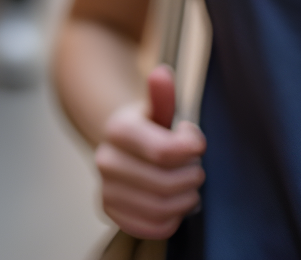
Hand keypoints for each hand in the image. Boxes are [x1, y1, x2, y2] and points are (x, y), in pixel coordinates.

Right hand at [94, 65, 204, 238]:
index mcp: (117, 129)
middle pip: (167, 183)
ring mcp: (105, 187)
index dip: (192, 150)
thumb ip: (162, 96)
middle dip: (192, 176)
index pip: (165, 151)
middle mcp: (105, 159)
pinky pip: (153, 227)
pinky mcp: (110, 211)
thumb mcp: (157, 112)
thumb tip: (162, 73)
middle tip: (193, 167)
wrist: (123, 150)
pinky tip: (172, 204)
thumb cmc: (150, 131)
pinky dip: (172, 220)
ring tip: (186, 187)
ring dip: (186, 200)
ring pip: (162, 208)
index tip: (195, 142)